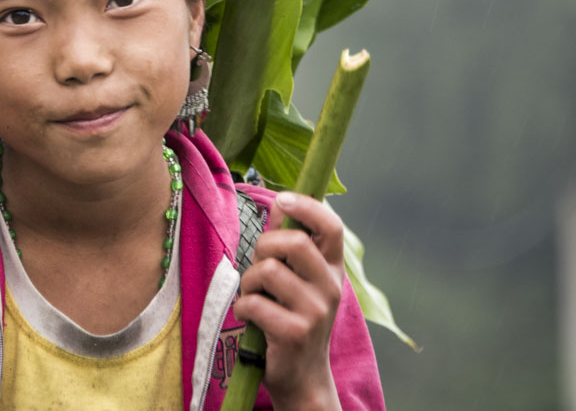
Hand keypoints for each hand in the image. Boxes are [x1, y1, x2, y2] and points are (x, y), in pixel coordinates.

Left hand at [232, 192, 344, 410]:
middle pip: (294, 242)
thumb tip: (279, 202)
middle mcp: (330, 287)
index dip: (307, 206)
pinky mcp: (295, 333)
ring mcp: (316, 311)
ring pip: (268, 271)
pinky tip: (252, 318)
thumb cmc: (293, 319)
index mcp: (332, 269)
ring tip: (255, 297)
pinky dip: (243, 308)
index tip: (283, 199)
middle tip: (258, 267)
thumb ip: (288, 244)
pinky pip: (254, 303)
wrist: (303, 376)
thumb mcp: (299, 280)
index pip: (332, 226)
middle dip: (263, 247)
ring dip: (249, 282)